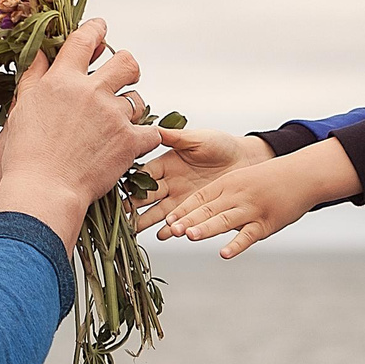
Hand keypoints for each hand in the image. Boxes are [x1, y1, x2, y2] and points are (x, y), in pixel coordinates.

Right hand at [0, 18, 159, 247]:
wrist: (43, 191)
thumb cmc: (25, 156)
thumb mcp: (21, 110)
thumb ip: (34, 79)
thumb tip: (42, 54)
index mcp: (62, 80)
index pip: (85, 40)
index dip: (96, 29)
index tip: (101, 28)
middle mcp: (92, 92)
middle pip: (126, 61)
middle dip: (128, 65)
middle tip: (125, 75)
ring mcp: (114, 116)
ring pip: (139, 98)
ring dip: (132, 108)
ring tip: (119, 122)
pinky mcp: (130, 142)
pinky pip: (152, 132)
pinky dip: (145, 138)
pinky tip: (134, 144)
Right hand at [134, 126, 270, 232]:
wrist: (244, 160)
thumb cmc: (221, 145)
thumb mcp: (196, 139)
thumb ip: (174, 138)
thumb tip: (151, 128)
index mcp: (166, 163)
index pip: (144, 174)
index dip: (132, 182)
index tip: (120, 190)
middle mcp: (169, 182)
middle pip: (146, 196)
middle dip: (133, 205)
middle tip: (121, 214)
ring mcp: (180, 197)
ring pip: (158, 211)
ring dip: (147, 220)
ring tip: (135, 230)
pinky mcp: (194, 209)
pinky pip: (179, 220)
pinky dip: (170, 228)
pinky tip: (162, 235)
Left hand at [160, 137, 359, 258]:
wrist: (301, 175)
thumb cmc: (269, 179)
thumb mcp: (240, 179)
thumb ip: (220, 194)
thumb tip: (197, 210)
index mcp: (227, 185)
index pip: (198, 198)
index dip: (181, 210)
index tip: (165, 221)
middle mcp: (235, 195)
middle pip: (207, 209)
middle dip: (187, 220)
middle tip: (169, 230)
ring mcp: (250, 209)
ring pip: (224, 219)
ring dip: (206, 228)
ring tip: (189, 235)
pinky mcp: (266, 223)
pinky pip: (248, 235)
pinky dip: (236, 245)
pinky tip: (223, 253)